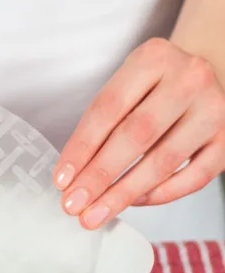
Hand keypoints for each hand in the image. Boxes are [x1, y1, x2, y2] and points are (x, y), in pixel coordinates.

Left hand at [53, 37, 224, 228]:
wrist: (202, 76)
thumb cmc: (153, 86)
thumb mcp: (125, 86)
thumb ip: (101, 123)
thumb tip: (73, 176)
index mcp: (153, 58)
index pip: (108, 109)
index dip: (81, 148)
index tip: (62, 179)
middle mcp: (188, 79)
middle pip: (136, 135)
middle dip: (99, 176)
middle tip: (74, 204)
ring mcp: (214, 109)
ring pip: (164, 161)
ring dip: (124, 193)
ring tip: (96, 213)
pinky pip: (194, 177)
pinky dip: (161, 194)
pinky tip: (135, 202)